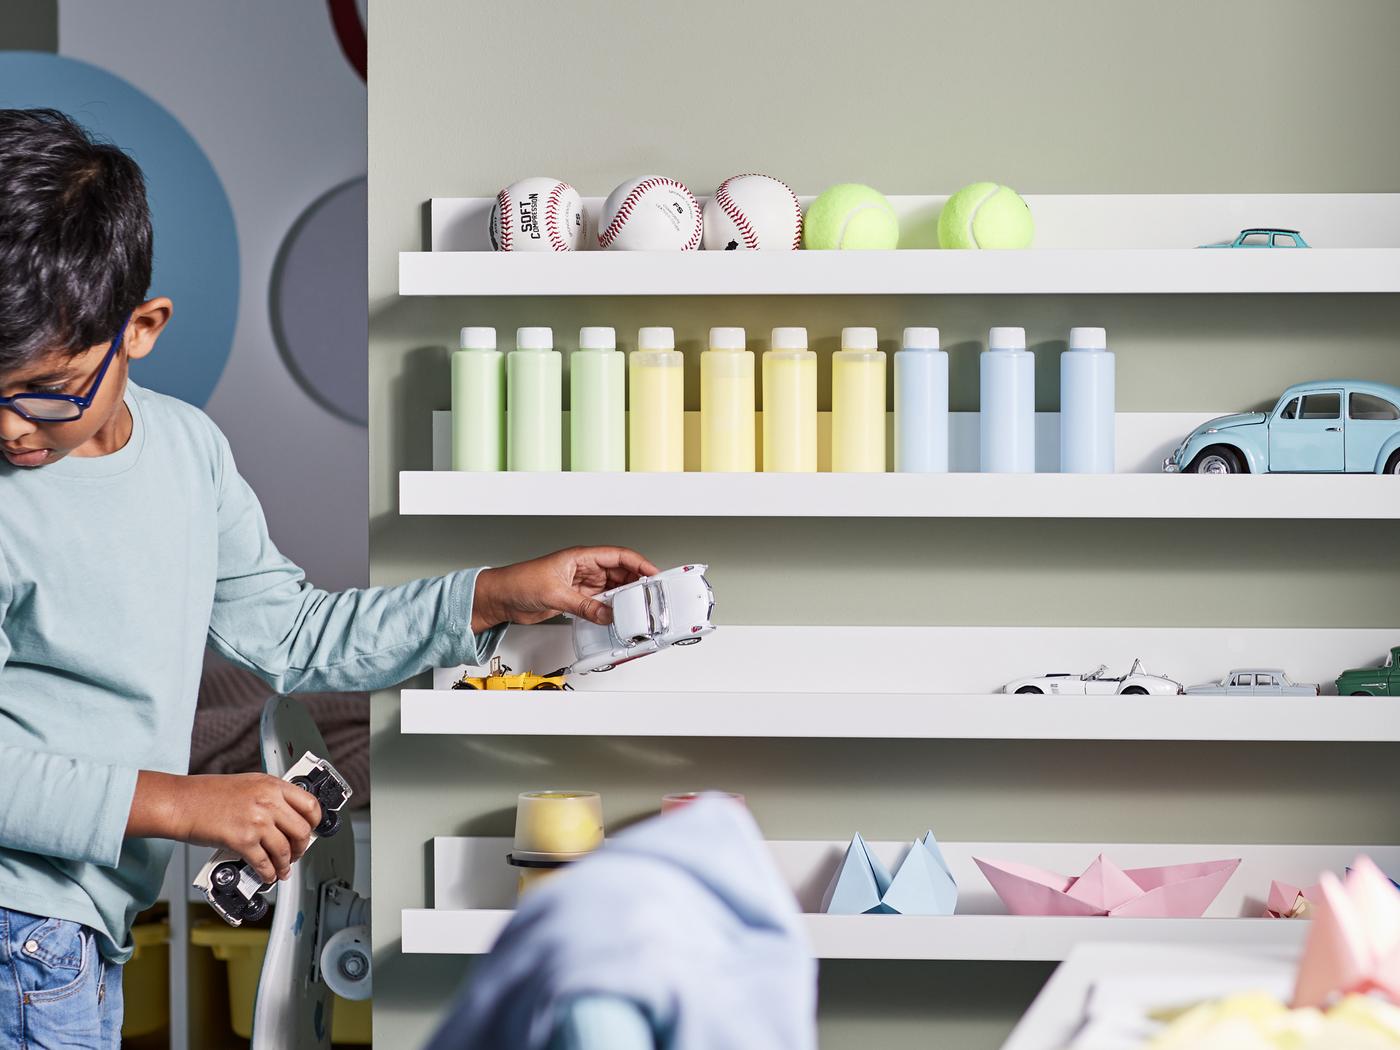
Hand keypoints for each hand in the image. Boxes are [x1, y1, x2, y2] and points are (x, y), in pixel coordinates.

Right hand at [127, 771, 321, 884]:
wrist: (181, 803)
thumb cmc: (207, 794)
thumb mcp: (248, 784)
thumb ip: (270, 797)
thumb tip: (287, 818)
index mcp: (272, 785)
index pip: (310, 804)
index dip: (315, 822)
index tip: (313, 830)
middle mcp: (268, 801)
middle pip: (302, 830)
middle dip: (302, 847)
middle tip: (297, 853)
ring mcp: (257, 821)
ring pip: (285, 850)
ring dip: (286, 864)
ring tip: (283, 869)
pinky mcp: (242, 840)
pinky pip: (265, 863)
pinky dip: (269, 873)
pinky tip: (268, 875)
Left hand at [471, 546, 659, 630]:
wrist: (500, 597)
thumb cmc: (519, 581)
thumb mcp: (556, 594)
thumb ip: (584, 606)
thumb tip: (607, 614)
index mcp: (581, 556)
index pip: (619, 556)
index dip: (639, 564)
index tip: (654, 575)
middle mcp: (584, 568)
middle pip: (620, 573)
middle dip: (636, 584)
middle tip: (649, 598)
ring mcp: (581, 584)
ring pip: (611, 590)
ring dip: (623, 600)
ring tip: (635, 610)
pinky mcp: (576, 599)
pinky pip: (600, 603)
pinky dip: (609, 610)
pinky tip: (616, 617)